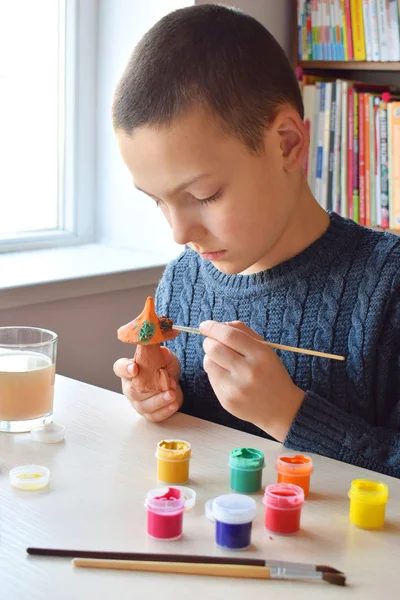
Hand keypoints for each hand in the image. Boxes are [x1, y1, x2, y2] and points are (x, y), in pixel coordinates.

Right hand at [113, 346, 182, 422]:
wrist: (173, 384)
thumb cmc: (164, 369)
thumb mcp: (167, 358)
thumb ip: (165, 355)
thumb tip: (163, 352)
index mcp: (129, 370)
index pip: (120, 368)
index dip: (125, 368)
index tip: (134, 368)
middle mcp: (130, 387)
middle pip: (133, 391)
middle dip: (150, 389)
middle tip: (167, 384)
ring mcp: (137, 403)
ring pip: (144, 406)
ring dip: (159, 401)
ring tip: (172, 394)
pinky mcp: (148, 414)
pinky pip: (153, 416)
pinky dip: (164, 411)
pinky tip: (173, 404)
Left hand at [200, 320, 304, 441]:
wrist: (280, 408)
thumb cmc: (270, 373)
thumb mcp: (265, 349)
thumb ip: (243, 332)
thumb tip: (217, 325)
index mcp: (261, 354)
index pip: (229, 335)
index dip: (213, 327)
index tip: (205, 325)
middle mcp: (248, 371)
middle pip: (214, 348)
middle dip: (209, 341)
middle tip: (212, 342)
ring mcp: (236, 388)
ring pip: (208, 362)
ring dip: (211, 357)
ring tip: (223, 360)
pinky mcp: (226, 400)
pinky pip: (211, 378)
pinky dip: (214, 371)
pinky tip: (227, 374)